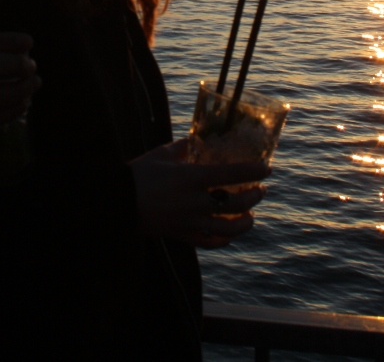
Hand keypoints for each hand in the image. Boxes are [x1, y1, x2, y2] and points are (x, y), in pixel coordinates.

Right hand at [130, 139, 269, 247]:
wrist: (116, 204)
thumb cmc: (137, 175)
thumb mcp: (161, 155)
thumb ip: (182, 148)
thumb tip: (195, 141)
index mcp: (192, 177)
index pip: (233, 173)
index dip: (254, 171)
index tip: (267, 169)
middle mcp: (196, 201)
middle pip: (237, 203)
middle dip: (254, 197)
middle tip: (260, 190)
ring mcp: (191, 222)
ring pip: (229, 227)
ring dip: (245, 222)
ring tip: (250, 216)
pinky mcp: (182, 235)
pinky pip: (210, 242)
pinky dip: (224, 239)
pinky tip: (229, 234)